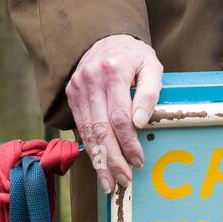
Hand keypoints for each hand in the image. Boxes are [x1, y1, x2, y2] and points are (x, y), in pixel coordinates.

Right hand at [66, 34, 162, 192]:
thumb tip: (141, 123)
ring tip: (110, 182)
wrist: (105, 38)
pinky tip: (99, 164)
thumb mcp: (151, 66)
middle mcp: (90, 79)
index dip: (128, 142)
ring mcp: (77, 87)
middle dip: (112, 158)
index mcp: (113, 70)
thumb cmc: (133, 56)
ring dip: (99, 160)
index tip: (138, 161)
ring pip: (88, 131)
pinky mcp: (71, 94)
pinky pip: (81, 126)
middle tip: (123, 180)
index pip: (119, 115)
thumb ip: (149, 92)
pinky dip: (90, 147)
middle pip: (101, 128)